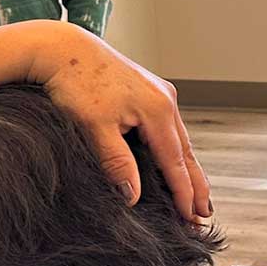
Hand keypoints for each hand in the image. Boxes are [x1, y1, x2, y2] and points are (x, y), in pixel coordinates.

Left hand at [0, 21, 211, 219]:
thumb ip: (117, 162)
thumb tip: (133, 196)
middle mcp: (167, 101)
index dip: (184, 193)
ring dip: (187, 168)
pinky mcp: (150, 91)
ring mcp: (161, 94)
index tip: (190, 218)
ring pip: (180, 140)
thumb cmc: (75, 83)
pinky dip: (175, 150)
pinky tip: (175, 161)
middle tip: (203, 215)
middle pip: (186, 152)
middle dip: (196, 185)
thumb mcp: (94, 127)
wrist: (63, 47)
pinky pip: (170, 128)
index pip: (175, 162)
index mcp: (158, 110)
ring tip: (196, 195)